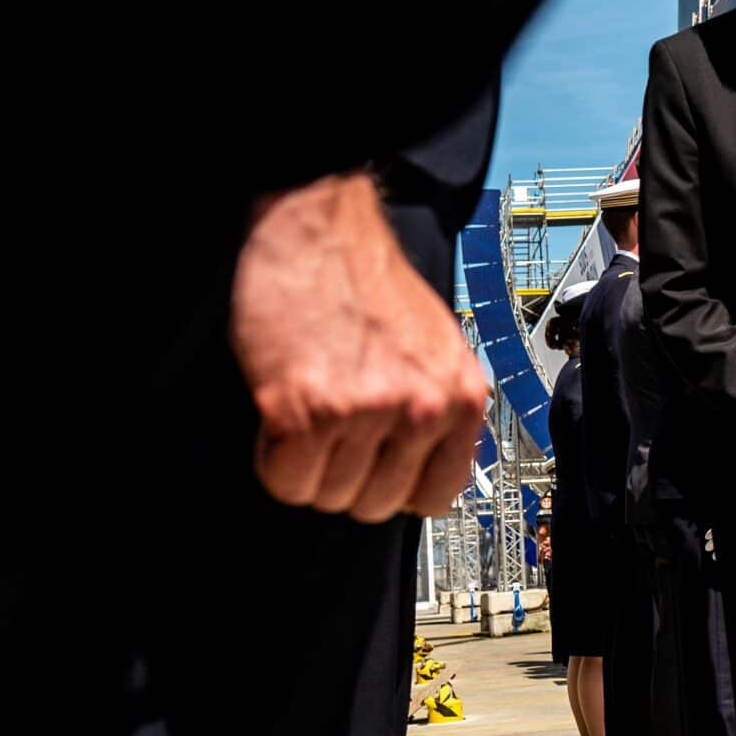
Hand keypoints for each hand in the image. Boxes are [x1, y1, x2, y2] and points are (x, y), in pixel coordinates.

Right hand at [231, 173, 491, 521]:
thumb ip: (440, 412)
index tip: (377, 469)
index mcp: (463, 397)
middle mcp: (423, 409)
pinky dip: (273, 457)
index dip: (397, 487)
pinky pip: (286, 479)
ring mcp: (366, 412)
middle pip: (375, 505)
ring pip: (327, 496)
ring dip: (307, 465)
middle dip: (346, 477)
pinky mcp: (307, 410)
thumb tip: (428, 474)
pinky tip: (280, 417)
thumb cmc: (371, 285)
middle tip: (332, 432)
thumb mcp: (438, 352)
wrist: (319, 230)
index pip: (437, 497)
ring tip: (307, 412)